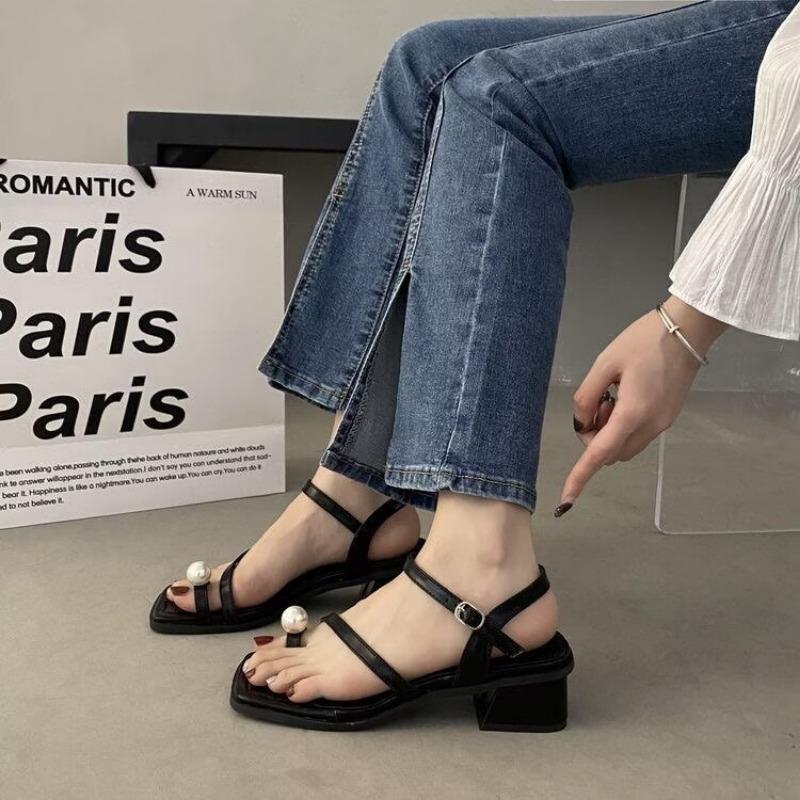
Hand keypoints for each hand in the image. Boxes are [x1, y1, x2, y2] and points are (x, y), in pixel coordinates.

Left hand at [554, 295, 727, 516]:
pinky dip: (623, 425)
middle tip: (597, 403)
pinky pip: (638, 434)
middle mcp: (651, 426)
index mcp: (633, 414)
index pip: (599, 454)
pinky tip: (625, 396)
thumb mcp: (605, 363)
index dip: (580, 477)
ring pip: (624, 446)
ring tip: (612, 396)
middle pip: (611, 454)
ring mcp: (663, 424)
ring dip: (609, 432)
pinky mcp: (669, 417)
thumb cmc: (643, 341)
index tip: (566, 500)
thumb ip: (586, 397)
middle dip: (594, 438)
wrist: (688, 330)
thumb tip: (581, 422)